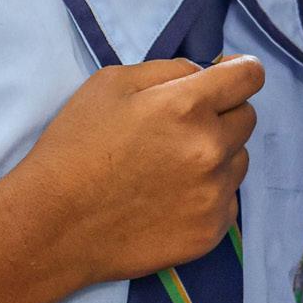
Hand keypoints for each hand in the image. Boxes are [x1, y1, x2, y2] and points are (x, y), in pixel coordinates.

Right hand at [15, 54, 264, 290]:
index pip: (250, 77)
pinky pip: (227, 200)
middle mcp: (211, 149)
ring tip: (169, 167)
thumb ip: (169, 70)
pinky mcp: (210, 231)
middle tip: (180, 129)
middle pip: (247, 118)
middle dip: (222, 115)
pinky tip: (169, 198)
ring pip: (240, 160)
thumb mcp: (110, 84)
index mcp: (187, 106)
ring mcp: (213, 195)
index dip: (239, 73)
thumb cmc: (76, 146)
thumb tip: (207, 73)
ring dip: (218, 157)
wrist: (53, 226)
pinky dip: (208, 195)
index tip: (227, 79)